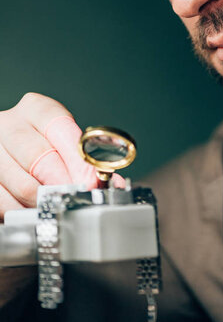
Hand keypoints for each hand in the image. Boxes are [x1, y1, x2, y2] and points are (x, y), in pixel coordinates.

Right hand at [0, 92, 124, 218]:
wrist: (13, 150)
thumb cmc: (45, 145)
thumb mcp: (65, 141)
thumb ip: (85, 160)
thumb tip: (112, 184)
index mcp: (35, 108)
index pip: (59, 128)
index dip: (77, 158)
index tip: (91, 179)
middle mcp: (8, 125)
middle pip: (38, 157)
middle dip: (64, 182)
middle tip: (79, 196)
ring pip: (22, 184)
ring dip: (47, 202)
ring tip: (62, 207)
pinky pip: (5, 203)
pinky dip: (25, 212)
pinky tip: (38, 211)